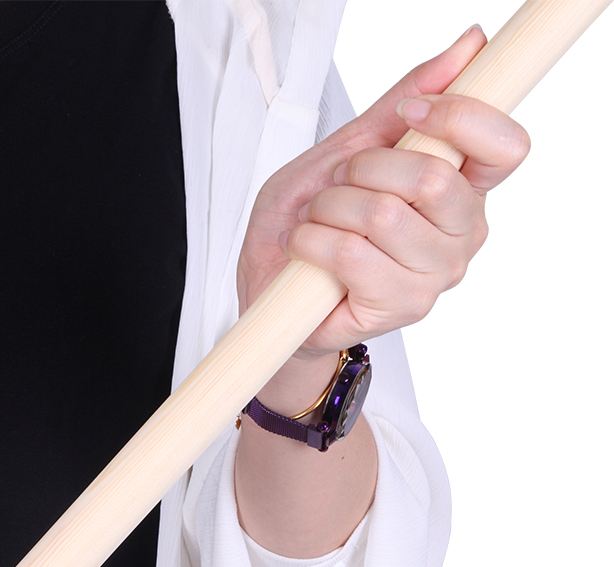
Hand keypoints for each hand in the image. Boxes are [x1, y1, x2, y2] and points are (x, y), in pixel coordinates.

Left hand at [237, 25, 530, 361]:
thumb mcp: (346, 149)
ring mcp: (433, 276)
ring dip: (329, 208)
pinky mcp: (398, 308)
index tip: (411, 113)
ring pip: (384, 215)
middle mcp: (459, 235)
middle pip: (433, 177)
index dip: (460, 117)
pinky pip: (353, 255)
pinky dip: (312, 241)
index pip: (505, 147)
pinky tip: (305, 248)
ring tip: (315, 222)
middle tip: (337, 185)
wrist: (270, 287)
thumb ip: (400, 105)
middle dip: (364, 168)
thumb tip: (467, 48)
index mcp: (461, 190)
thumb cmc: (309, 222)